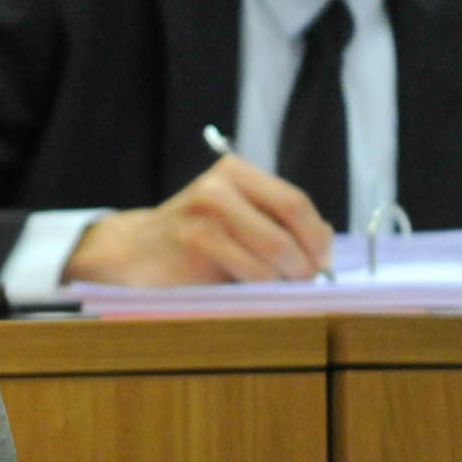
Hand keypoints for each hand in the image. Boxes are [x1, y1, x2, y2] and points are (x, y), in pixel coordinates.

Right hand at [64, 156, 334, 285]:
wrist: (136, 249)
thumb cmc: (196, 236)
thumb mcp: (237, 215)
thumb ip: (277, 221)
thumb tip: (325, 241)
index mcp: (235, 171)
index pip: (295, 202)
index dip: (317, 237)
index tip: (323, 261)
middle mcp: (218, 186)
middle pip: (286, 228)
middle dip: (305, 263)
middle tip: (305, 281)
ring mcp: (202, 214)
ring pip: (271, 253)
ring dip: (283, 279)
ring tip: (275, 286)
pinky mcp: (192, 243)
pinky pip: (247, 272)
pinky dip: (259, 288)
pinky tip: (249, 289)